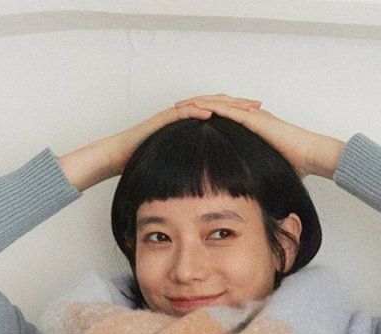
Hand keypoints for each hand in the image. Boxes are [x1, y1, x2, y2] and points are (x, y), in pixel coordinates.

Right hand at [100, 95, 262, 175]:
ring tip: (242, 107)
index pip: (221, 114)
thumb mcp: (180, 164)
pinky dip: (196, 112)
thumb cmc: (148, 162)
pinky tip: (211, 113)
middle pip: (216, 104)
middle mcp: (185, 115)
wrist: (120, 155)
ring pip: (202, 104)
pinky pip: (181, 113)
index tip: (260, 118)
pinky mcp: (162, 120)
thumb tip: (216, 181)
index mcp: (192, 124)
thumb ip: (197, 165)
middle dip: (239, 104)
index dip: (240, 114)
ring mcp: (173, 115)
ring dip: (223, 105)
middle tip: (259, 105)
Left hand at [187, 102, 333, 176]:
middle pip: (216, 105)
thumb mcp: (270, 170)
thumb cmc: (297, 164)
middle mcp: (249, 116)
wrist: (310, 154)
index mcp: (252, 126)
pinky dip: (210, 106)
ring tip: (178, 105)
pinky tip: (195, 106)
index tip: (188, 121)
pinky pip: (227, 108)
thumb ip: (260, 177)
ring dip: (197, 103)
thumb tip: (254, 197)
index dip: (205, 116)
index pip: (224, 117)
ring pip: (218, 103)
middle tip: (175, 109)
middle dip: (195, 106)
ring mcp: (251, 115)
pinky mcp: (253, 118)